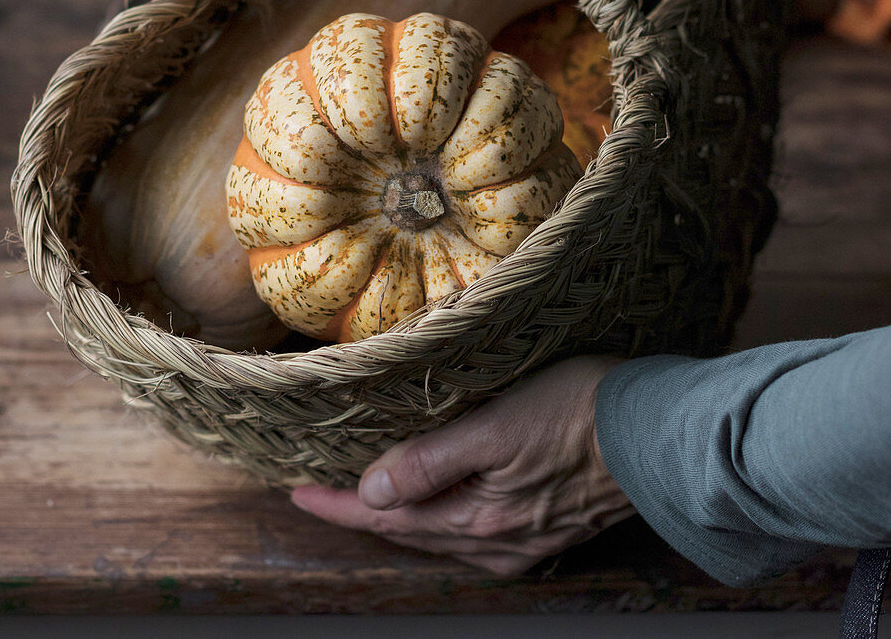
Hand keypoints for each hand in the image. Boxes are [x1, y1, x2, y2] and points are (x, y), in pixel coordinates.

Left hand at [290, 355, 634, 575]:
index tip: (295, 493)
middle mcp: (497, 544)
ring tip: (369, 500)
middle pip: (411, 532)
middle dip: (363, 515)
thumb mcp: (497, 427)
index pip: (388, 519)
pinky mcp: (549, 525)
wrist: (661, 433)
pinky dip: (441, 518)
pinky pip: (475, 533)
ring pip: (442, 536)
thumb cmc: (579, 413)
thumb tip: (370, 494)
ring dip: (401, 518)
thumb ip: (432, 463)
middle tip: (321, 494)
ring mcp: (526, 540)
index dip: (338, 507)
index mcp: (479, 521)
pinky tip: (440, 505)